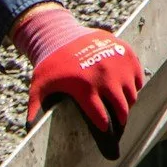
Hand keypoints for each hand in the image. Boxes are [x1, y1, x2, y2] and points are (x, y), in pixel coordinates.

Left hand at [27, 27, 144, 159]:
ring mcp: (118, 66)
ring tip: (119, 106)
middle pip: (122, 109)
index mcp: (86, 88)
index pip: (102, 118)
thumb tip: (29, 129)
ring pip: (132, 95)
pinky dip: (133, 86)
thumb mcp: (40, 87)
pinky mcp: (127, 55)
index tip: (105, 131)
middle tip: (117, 124)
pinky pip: (138, 79)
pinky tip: (122, 87)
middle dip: (120, 120)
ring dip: (127, 103)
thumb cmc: (51, 65)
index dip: (104, 127)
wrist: (61, 35)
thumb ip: (35, 109)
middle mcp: (105, 78)